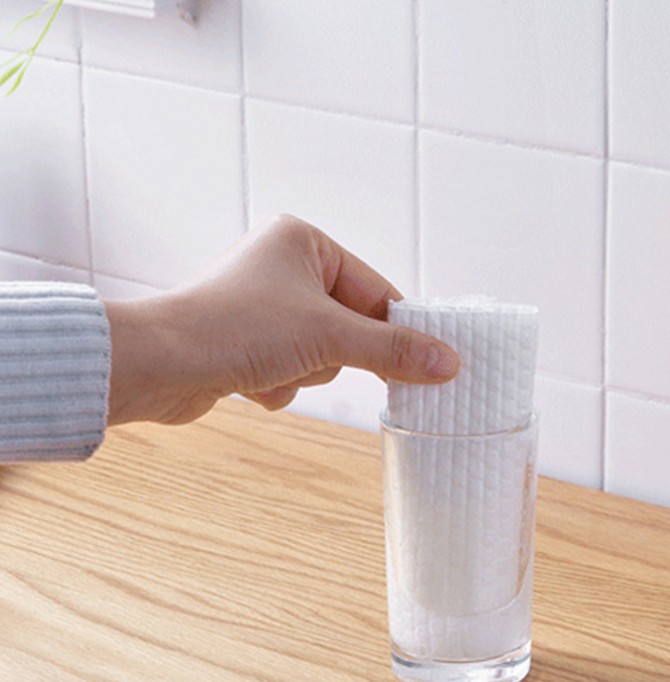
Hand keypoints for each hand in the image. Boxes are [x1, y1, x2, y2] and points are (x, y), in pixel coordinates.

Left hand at [106, 214, 459, 424]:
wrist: (156, 366)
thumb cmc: (235, 329)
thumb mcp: (328, 336)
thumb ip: (392, 349)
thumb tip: (448, 362)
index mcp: (304, 242)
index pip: (376, 290)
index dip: (398, 330)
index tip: (429, 363)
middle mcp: (283, 267)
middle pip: (351, 326)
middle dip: (331, 354)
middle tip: (314, 358)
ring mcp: (265, 306)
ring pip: (323, 354)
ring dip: (304, 372)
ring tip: (270, 365)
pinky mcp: (248, 341)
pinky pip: (293, 369)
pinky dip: (279, 384)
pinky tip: (249, 380)